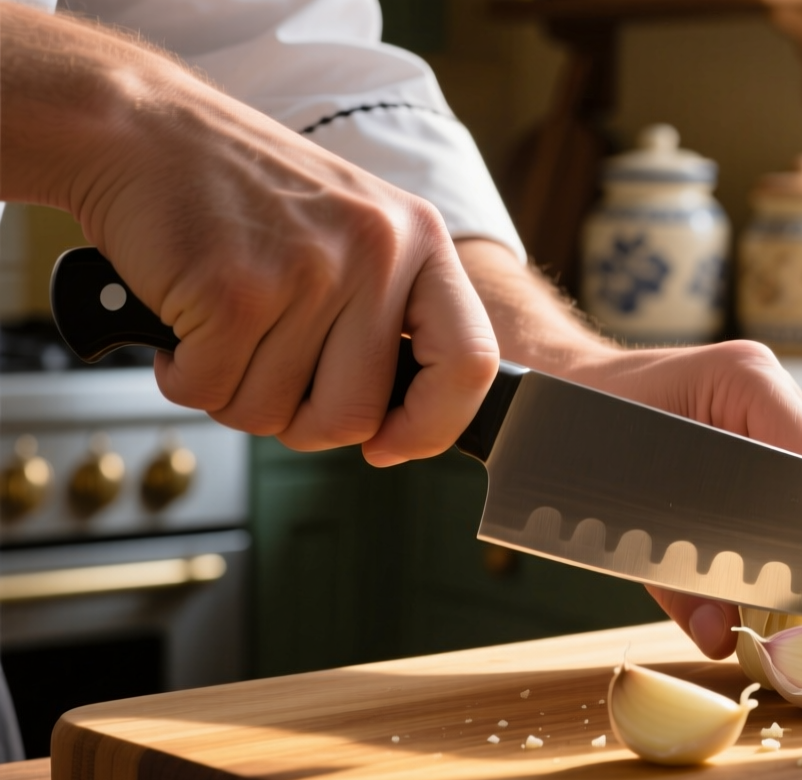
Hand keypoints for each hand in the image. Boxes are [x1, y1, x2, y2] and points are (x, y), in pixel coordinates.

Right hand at [0, 7, 498, 464]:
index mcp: (421, 240)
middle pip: (355, 415)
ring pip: (272, 414)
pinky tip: (184, 320)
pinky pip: (209, 393)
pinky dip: (183, 375)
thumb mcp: (354, 230)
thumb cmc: (247, 194)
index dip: (431, 427)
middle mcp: (377, 252)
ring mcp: (307, 269)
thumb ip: (391, 314)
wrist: (142, 125)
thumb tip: (402, 430)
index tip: (387, 444)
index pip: (471, 364)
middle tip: (266, 374)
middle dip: (300, 423)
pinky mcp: (232, 289)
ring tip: (220, 329)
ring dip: (232, 393)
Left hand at [455, 240, 801, 657]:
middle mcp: (770, 387)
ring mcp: (772, 405)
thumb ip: (671, 576)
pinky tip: (772, 565)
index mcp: (743, 381)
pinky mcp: (765, 430)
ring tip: (788, 588)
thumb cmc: (570, 435)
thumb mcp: (614, 510)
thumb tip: (722, 637)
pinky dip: (796, 524)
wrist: (542, 400)